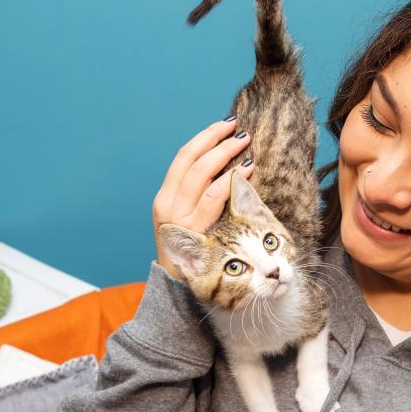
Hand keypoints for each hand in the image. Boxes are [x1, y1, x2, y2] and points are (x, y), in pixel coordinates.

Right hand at [152, 119, 253, 278]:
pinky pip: (214, 199)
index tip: (225, 125)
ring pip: (203, 175)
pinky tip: (246, 171)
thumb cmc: (189, 253)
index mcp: (164, 197)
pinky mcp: (195, 231)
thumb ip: (197, 197)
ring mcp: (181, 217)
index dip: (205, 137)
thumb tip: (224, 167)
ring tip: (245, 147)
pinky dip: (230, 181)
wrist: (176, 287)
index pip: (184, 157)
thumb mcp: (186, 220)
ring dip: (226, 156)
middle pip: (194, 160)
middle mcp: (168, 204)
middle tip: (241, 132)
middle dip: (218, 142)